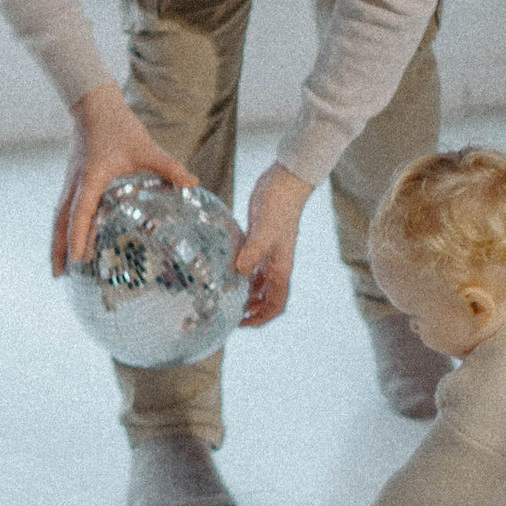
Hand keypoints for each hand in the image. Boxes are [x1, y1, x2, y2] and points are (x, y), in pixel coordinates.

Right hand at [54, 84, 195, 275]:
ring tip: (58, 265)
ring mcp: (71, 181)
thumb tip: (193, 183)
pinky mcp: (73, 178)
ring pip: (59, 216)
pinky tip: (69, 237)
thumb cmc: (119, 125)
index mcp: (91, 178)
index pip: (81, 213)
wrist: (93, 103)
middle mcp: (76, 183)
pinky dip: (63, 226)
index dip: (78, 237)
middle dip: (59, 248)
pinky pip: (64, 208)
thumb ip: (168, 166)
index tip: (78, 260)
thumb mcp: (145, 147)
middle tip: (59, 275)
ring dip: (57, 240)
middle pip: (61, 221)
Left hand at [233, 163, 312, 326]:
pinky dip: (238, 273)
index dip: (262, 317)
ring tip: (221, 298)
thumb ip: (254, 250)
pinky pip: (249, 265)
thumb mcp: (265, 229)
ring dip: (243, 293)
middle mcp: (276, 264)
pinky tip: (222, 271)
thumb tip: (240, 272)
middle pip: (265, 297)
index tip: (242, 324)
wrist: (284, 181)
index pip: (276, 303)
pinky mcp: (258, 241)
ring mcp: (267, 253)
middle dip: (249, 310)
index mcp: (281, 267)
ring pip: (256, 283)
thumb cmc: (279, 205)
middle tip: (225, 315)